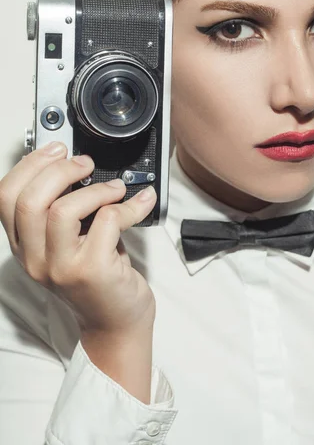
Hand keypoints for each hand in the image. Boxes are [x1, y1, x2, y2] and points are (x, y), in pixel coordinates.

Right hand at [0, 141, 156, 333]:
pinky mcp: (92, 271)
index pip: (5, 197)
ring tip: (115, 188)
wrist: (117, 322)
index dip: (29, 165)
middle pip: (29, 200)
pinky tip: (140, 202)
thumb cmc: (97, 276)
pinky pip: (107, 220)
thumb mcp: (67, 244)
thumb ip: (61, 211)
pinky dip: (128, 205)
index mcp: (24, 246)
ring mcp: (62, 268)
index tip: (56, 150)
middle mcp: (35, 259)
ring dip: (95, 190)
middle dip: (59, 170)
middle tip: (86, 164)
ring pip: (63, 210)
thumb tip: (75, 165)